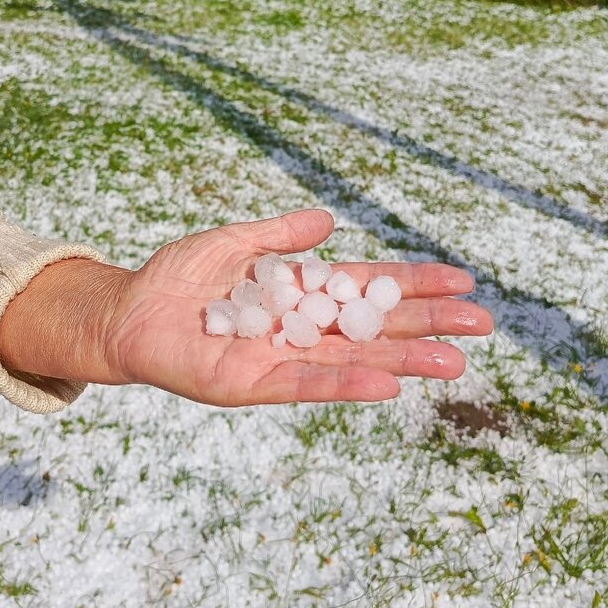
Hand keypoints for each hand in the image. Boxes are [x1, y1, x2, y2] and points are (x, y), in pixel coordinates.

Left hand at [0, 209, 492, 407]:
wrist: (126, 311)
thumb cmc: (178, 278)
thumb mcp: (233, 242)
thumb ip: (279, 236)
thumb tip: (330, 222)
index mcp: (300, 293)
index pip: (368, 288)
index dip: (411, 285)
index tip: (460, 281)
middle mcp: (299, 330)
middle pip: (373, 327)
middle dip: (425, 325)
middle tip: (481, 325)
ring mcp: (279, 360)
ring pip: (352, 361)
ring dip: (402, 361)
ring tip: (454, 363)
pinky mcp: (249, 384)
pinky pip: (304, 385)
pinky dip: (345, 386)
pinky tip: (386, 385)